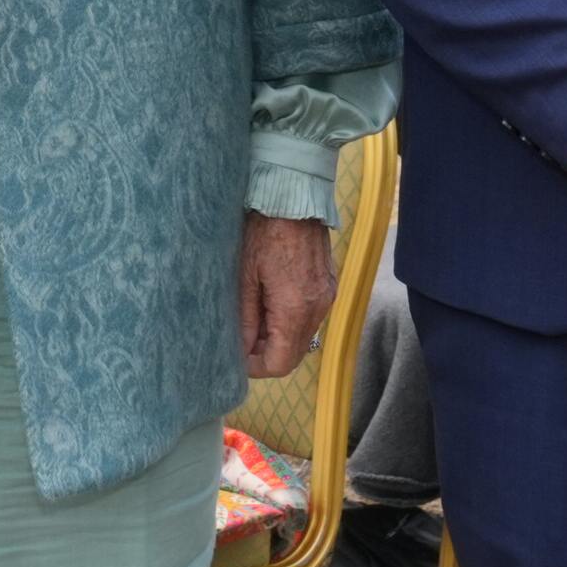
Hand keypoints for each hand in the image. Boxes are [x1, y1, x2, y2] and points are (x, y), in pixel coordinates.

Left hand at [237, 212, 337, 377]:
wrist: (293, 198)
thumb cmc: (263, 232)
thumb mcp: (245, 276)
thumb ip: (245, 318)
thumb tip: (240, 350)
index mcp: (295, 309)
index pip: (281, 363)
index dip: (257, 367)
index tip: (237, 357)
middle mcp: (318, 308)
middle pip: (294, 353)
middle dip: (266, 352)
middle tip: (241, 336)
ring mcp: (327, 296)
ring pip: (302, 335)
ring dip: (278, 335)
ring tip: (253, 314)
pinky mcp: (329, 285)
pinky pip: (310, 316)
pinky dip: (290, 319)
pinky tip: (271, 300)